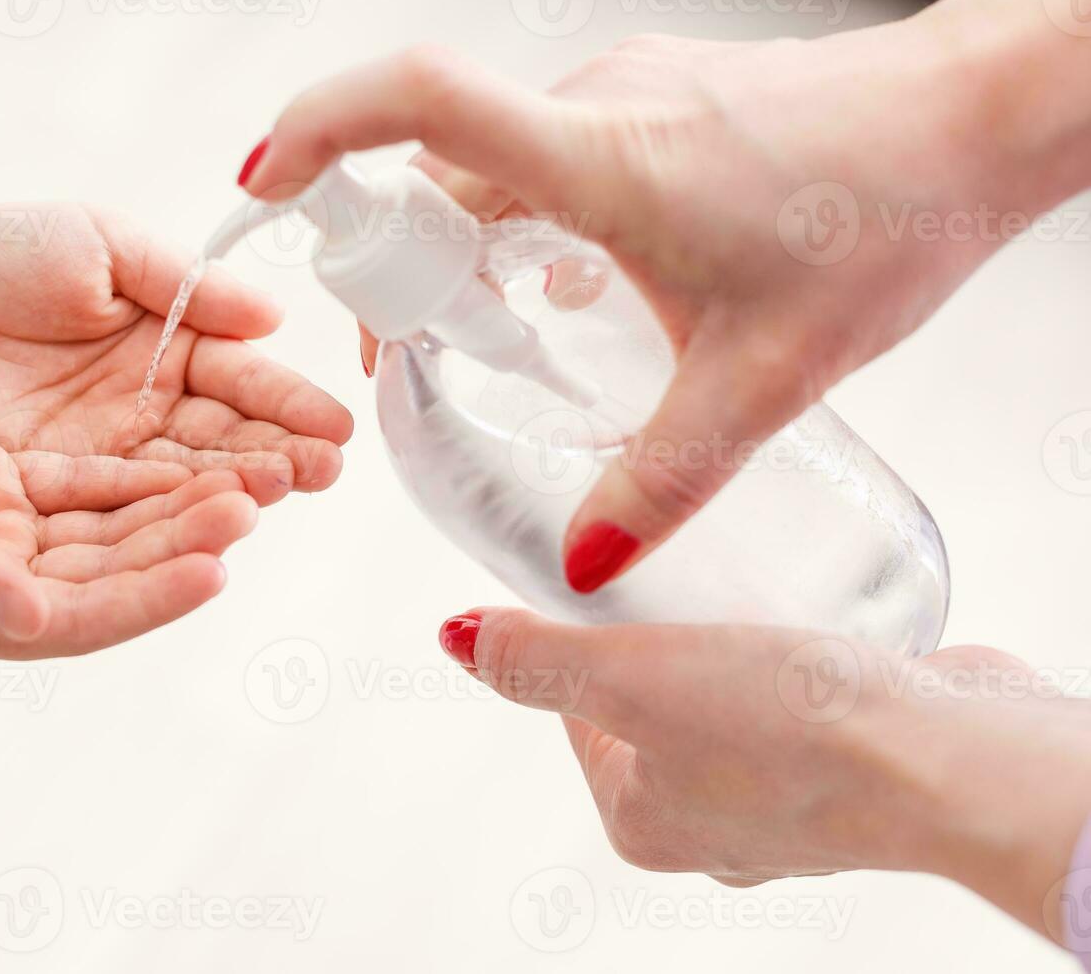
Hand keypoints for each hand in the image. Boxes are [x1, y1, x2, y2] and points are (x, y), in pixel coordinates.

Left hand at [0, 205, 352, 506]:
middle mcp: (151, 402)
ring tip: (284, 493)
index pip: (245, 377)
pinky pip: (122, 503)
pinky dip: (166, 512)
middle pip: (226, 435)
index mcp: (173, 341)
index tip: (337, 426)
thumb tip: (274, 319)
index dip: (290, 402)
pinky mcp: (59, 486)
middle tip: (323, 472)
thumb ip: (187, 284)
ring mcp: (108, 450)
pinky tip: (210, 519)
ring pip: (184, 475)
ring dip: (236, 486)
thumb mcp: (103, 244)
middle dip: (279, 453)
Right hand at [0, 380, 258, 658]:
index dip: (150, 597)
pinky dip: (132, 475)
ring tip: (241, 482)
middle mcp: (0, 584)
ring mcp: (5, 537)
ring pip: (109, 526)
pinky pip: (84, 485)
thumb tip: (34, 618)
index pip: (83, 616)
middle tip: (252, 505)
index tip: (215, 570)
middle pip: (113, 569)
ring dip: (172, 507)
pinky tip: (185, 459)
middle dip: (182, 541)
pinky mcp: (3, 489)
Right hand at [240, 0, 1090, 588]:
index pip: (416, 104)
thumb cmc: (888, 212)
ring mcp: (620, 98)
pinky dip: (516, 224)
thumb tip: (580, 564)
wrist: (978, 118)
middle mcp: (591, 111)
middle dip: (395, 261)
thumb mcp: (763, 376)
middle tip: (409, 360)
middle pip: (430, 163)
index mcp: (598, 160)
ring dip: (462, 248)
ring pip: (487, 163)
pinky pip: (539, 155)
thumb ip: (660, 482)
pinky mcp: (649, 103)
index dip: (318, 133)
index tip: (263, 191)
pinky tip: (567, 293)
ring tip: (492, 342)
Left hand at [435, 608, 1090, 944]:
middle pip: (652, 713)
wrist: (952, 764)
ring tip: (741, 598)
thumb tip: (457, 641)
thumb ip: (537, 658)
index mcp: (642, 821)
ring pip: (728, 711)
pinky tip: (811, 630)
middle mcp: (712, 828)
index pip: (577, 719)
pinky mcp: (855, 770)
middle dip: (658, 646)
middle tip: (674, 583)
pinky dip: (797, 670)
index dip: (580, 646)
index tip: (598, 589)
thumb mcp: (630, 676)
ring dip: (730, 656)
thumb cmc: (789, 731)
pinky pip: (802, 710)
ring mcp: (789, 803)